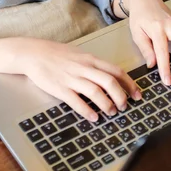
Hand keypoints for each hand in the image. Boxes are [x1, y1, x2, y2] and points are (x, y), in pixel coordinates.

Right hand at [0, 37, 141, 120]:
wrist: (33, 53)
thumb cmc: (56, 54)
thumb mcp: (78, 54)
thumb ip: (93, 65)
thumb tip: (110, 76)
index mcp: (90, 59)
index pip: (116, 71)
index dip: (129, 84)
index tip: (137, 95)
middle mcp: (83, 68)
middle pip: (109, 82)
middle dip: (121, 96)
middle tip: (125, 107)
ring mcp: (72, 78)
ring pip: (96, 92)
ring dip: (107, 105)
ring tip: (111, 113)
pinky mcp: (60, 88)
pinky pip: (77, 101)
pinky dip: (87, 111)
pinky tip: (94, 117)